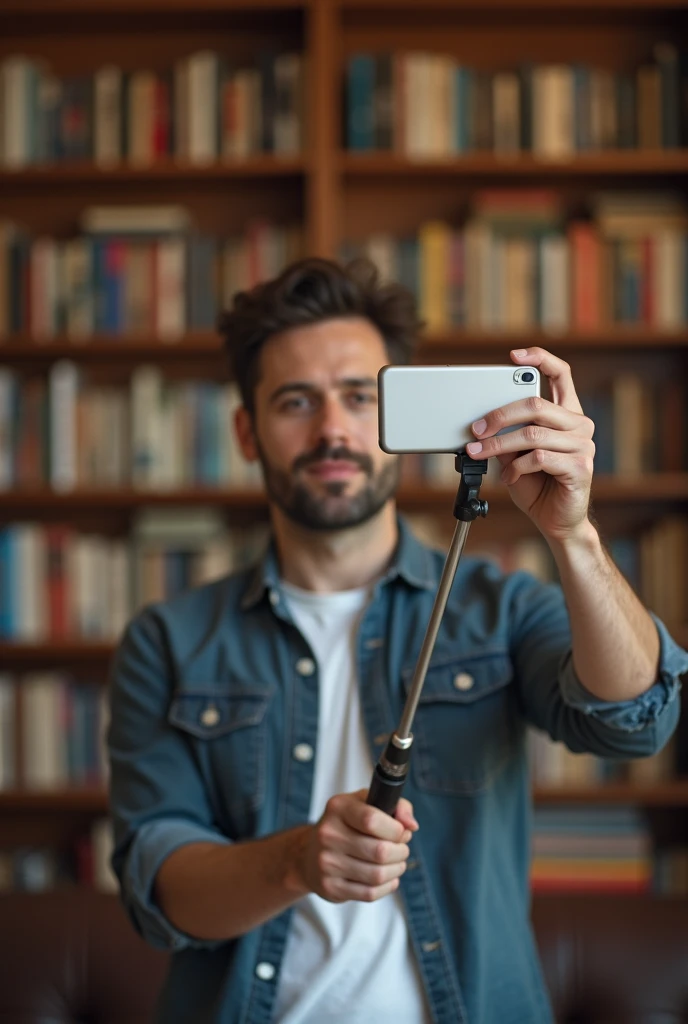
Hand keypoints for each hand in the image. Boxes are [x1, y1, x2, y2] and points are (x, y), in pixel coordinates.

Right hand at [299, 788, 417, 902]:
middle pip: (380, 851)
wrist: (309, 854)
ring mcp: (327, 863)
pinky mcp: (330, 887)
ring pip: (377, 874)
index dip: (396, 829)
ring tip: (398, 863)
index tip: (402, 832)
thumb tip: (411, 825)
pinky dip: (387, 886)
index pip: (372, 820)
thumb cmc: (347, 825)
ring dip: (397, 870)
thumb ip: (395, 806)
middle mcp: (328, 834)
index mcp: (338, 808)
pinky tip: (389, 878)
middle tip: (402, 849)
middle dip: (401, 851)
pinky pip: (369, 893)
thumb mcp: (366, 804)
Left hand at [465, 348, 595, 543]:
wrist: (557, 521)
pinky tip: (507, 476)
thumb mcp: (516, 455)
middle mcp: (579, 425)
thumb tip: (481, 423)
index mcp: (566, 414)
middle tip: (475, 429)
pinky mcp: (580, 467)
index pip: (560, 374)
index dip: (539, 359)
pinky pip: (539, 458)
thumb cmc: (538, 485)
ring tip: (479, 454)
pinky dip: (516, 467)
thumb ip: (507, 434)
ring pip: (532, 434)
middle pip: (535, 404)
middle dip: (498, 415)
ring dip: (498, 445)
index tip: (513, 356)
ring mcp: (583, 445)